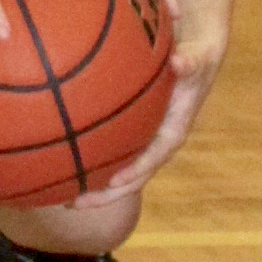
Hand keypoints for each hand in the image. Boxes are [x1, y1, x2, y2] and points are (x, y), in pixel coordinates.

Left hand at [68, 32, 220, 206]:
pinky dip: (92, 164)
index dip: (135, 172)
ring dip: (95, 188)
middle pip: (132, 177)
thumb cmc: (195, 58)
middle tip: (74, 204)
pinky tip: (64, 168)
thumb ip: (190, 64)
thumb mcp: (198, 59)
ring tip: (63, 199)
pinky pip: (113, 155)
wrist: (196, 57)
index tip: (113, 183)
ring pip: (120, 172)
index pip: (154, 158)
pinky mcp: (134, 134)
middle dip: (105, 194)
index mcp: (173, 132)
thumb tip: (180, 62)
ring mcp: (145, 141)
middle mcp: (157, 143)